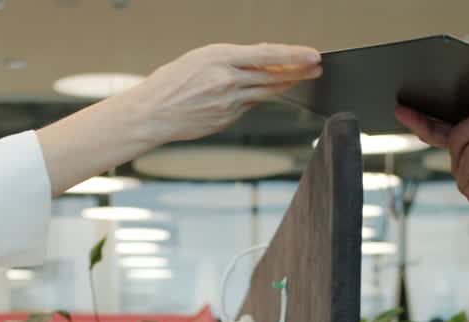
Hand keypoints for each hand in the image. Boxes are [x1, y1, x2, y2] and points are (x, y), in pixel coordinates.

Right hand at [36, 43, 320, 196]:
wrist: (151, 113)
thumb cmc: (170, 82)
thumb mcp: (200, 58)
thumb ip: (231, 59)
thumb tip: (260, 58)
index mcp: (220, 58)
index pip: (267, 54)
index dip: (294, 55)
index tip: (314, 54)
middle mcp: (228, 80)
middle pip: (272, 76)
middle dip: (298, 72)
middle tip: (317, 68)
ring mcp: (228, 103)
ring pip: (265, 93)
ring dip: (285, 86)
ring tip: (301, 79)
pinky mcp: (226, 120)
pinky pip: (247, 107)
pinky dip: (254, 99)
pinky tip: (257, 94)